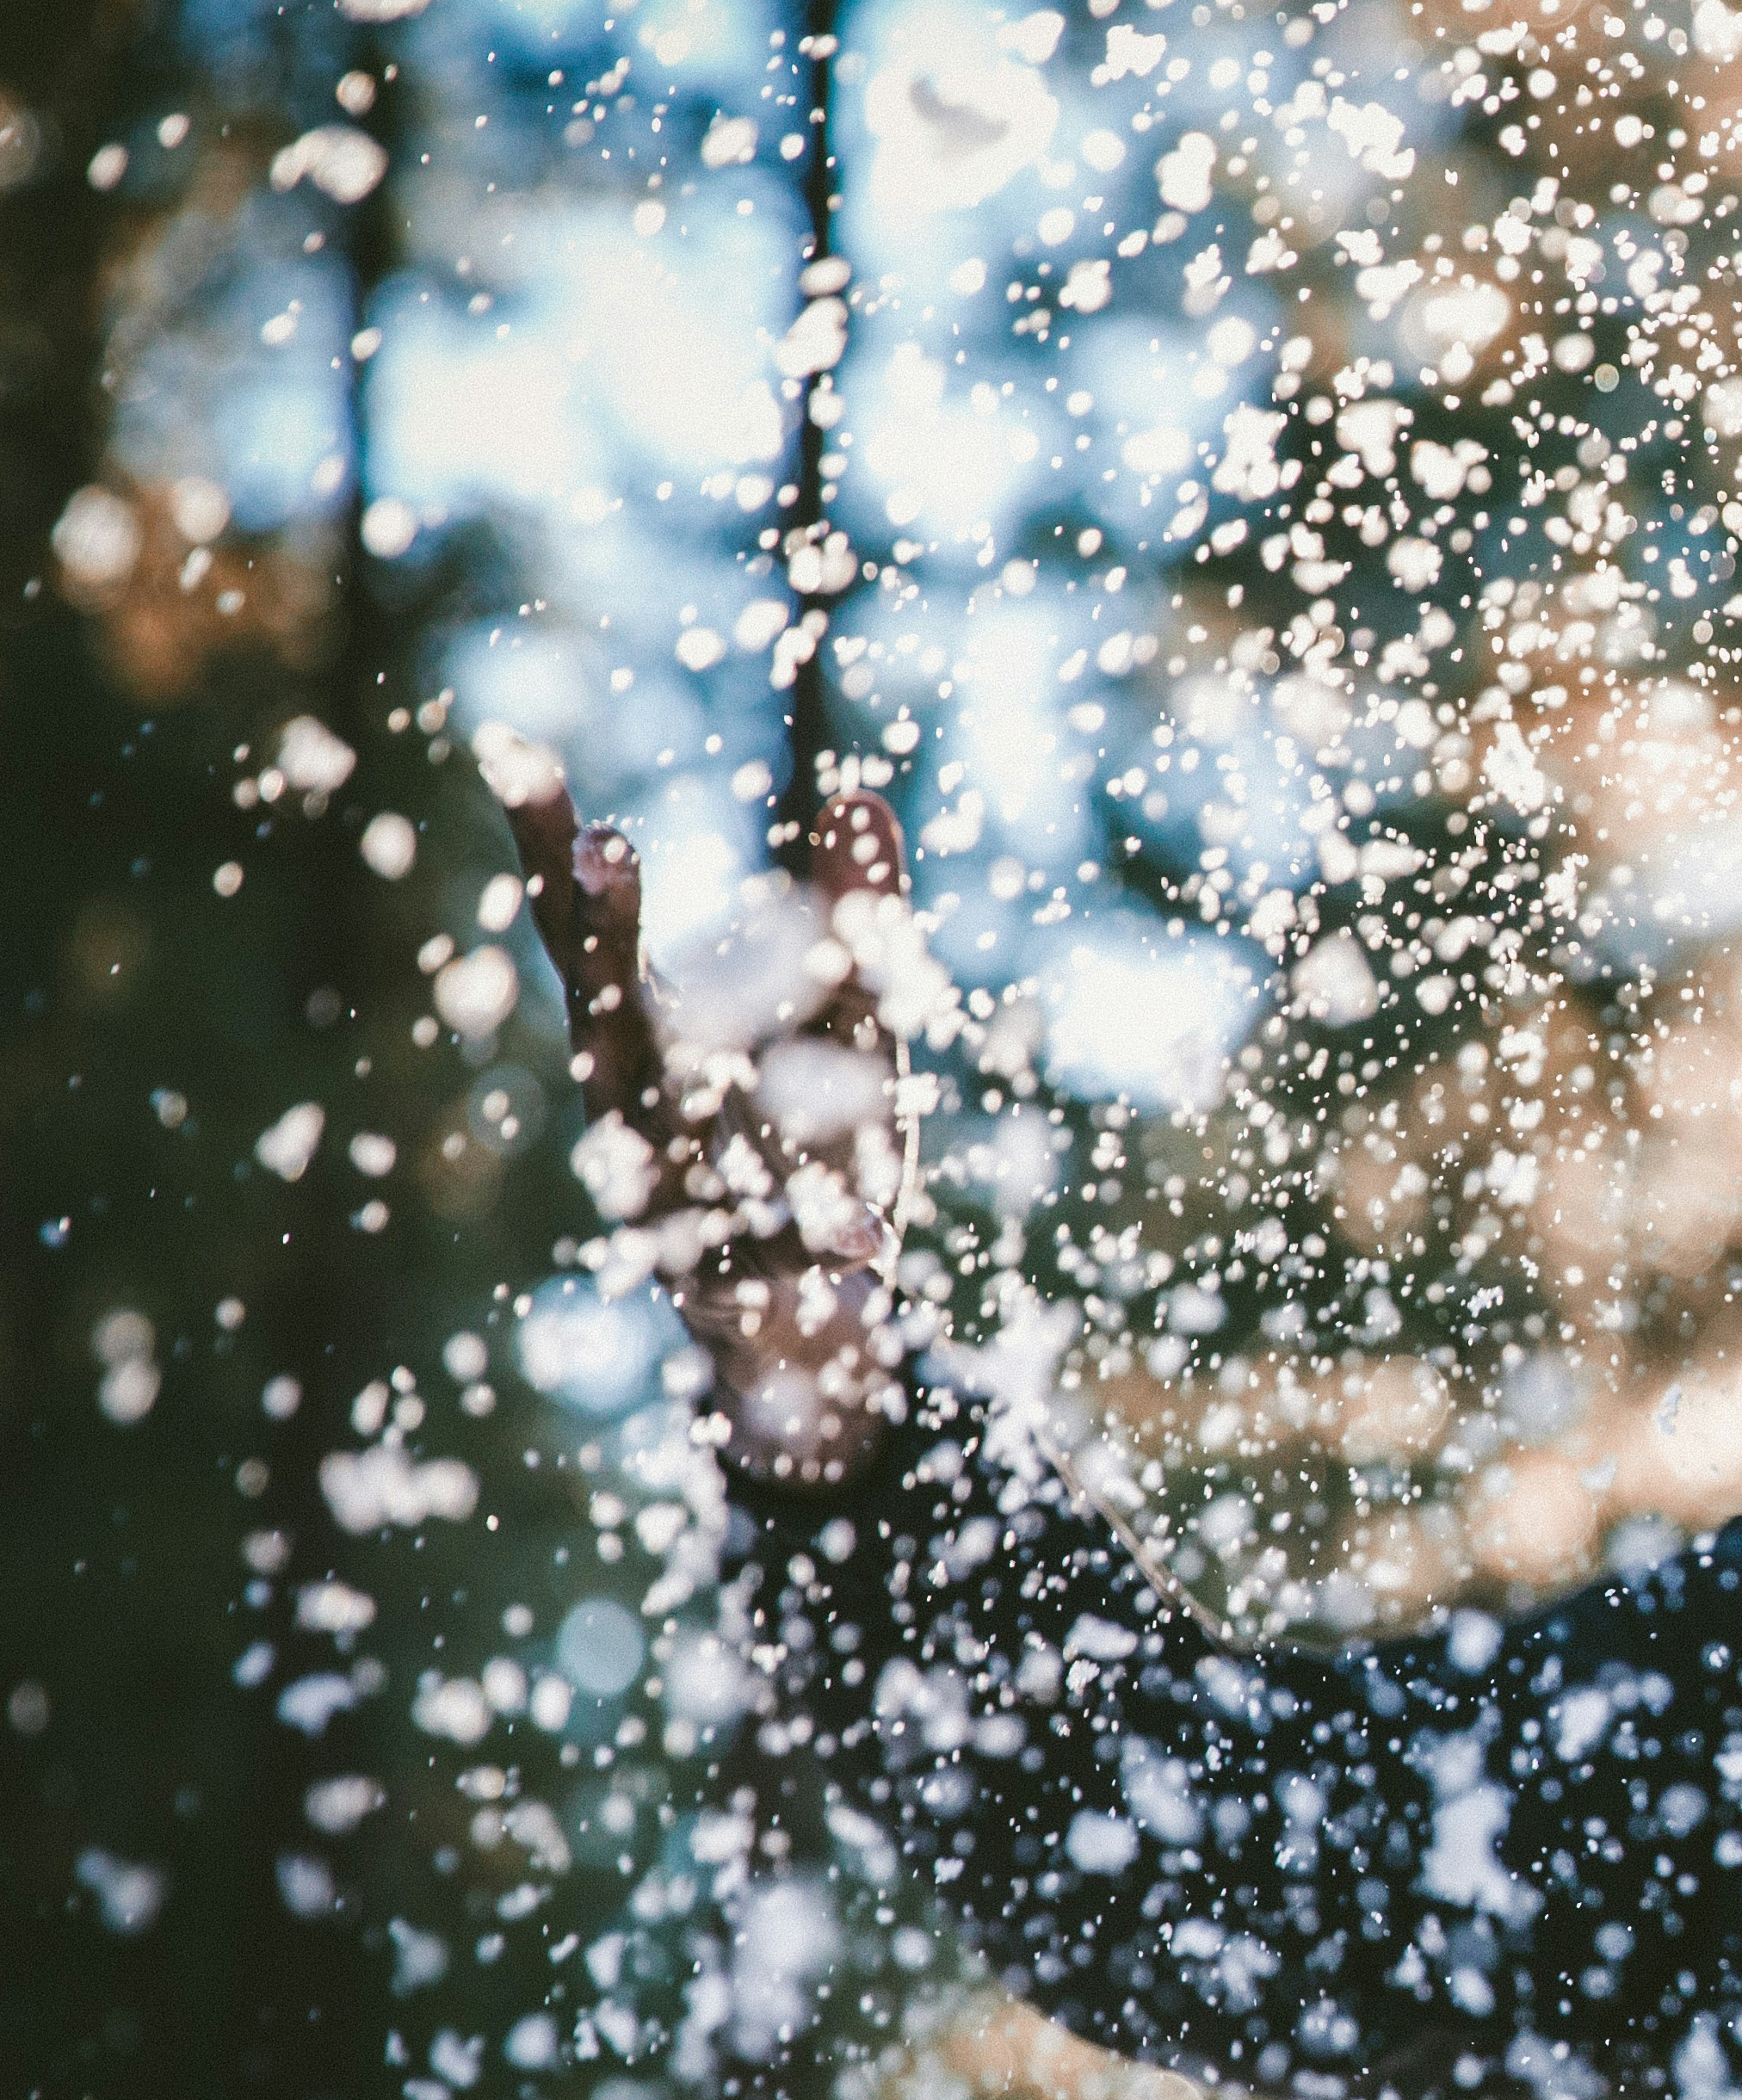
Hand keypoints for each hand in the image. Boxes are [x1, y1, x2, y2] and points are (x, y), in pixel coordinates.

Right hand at [481, 732, 933, 1484]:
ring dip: (676, 1092)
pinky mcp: (741, 1305)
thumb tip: (862, 794)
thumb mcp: (855, 1037)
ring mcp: (675, 1216)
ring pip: (664, 1153)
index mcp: (654, 1048)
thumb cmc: (817, 1164)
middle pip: (607, 1023)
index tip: (516, 753)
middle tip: (608, 845)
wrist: (814, 1347)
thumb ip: (855, 930)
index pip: (590, 942)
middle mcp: (637, 1122)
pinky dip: (822, 1262)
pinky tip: (865, 1257)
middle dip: (605, 938)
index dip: (553, 854)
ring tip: (703, 1030)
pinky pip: (777, 1278)